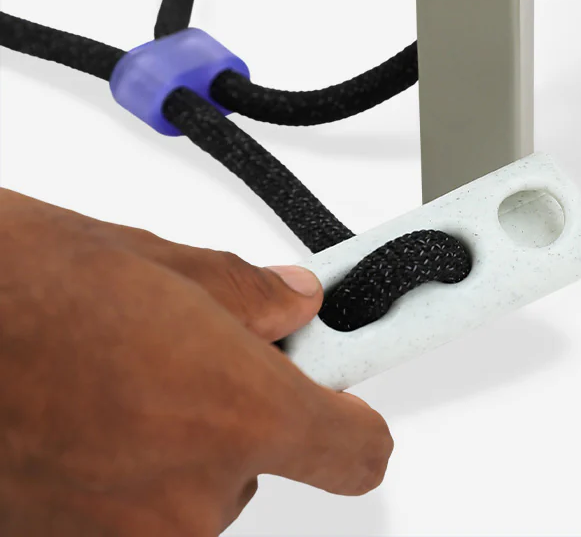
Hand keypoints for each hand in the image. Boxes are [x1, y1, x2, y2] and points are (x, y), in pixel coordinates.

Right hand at [0, 187, 392, 536]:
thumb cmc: (20, 285)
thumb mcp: (158, 262)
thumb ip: (248, 296)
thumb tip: (293, 304)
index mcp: (236, 415)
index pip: (353, 452)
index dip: (352, 424)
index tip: (345, 405)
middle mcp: (186, 502)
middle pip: (254, 470)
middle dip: (229, 418)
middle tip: (178, 361)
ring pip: (181, 500)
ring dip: (162, 451)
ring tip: (106, 384)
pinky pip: (115, 518)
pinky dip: (105, 478)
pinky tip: (69, 421)